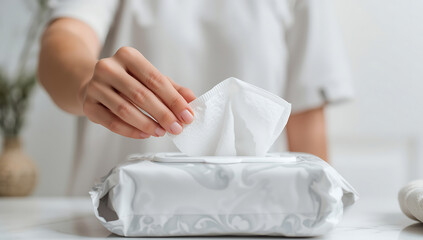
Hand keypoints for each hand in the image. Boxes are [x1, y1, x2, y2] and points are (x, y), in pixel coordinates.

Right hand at [79, 47, 195, 138]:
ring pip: (125, 110)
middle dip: (163, 114)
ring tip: (161, 132)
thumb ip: (171, 88)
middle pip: (141, 95)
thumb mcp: (149, 78)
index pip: (155, 79)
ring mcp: (95, 86)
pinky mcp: (88, 104)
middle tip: (176, 127)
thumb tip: (192, 100)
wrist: (91, 82)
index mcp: (127, 56)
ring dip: (147, 124)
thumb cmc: (126, 80)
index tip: (187, 114)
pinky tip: (144, 134)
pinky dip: (131, 131)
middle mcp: (108, 67)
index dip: (173, 99)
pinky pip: (111, 122)